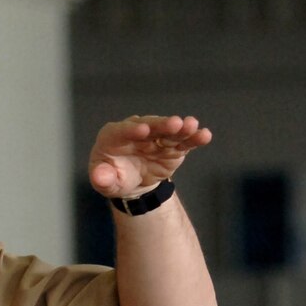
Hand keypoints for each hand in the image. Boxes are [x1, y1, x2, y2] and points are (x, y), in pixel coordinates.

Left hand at [89, 114, 212, 199]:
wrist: (132, 181)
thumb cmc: (114, 177)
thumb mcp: (104, 181)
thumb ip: (102, 178)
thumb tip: (100, 177)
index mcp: (114, 135)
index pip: (122, 130)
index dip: (132, 130)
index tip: (144, 130)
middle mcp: (137, 130)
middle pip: (151, 125)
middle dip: (163, 125)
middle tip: (175, 123)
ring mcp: (156, 137)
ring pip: (169, 130)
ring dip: (182, 128)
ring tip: (192, 125)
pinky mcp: (172, 146)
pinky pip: (183, 141)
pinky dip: (194, 139)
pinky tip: (205, 135)